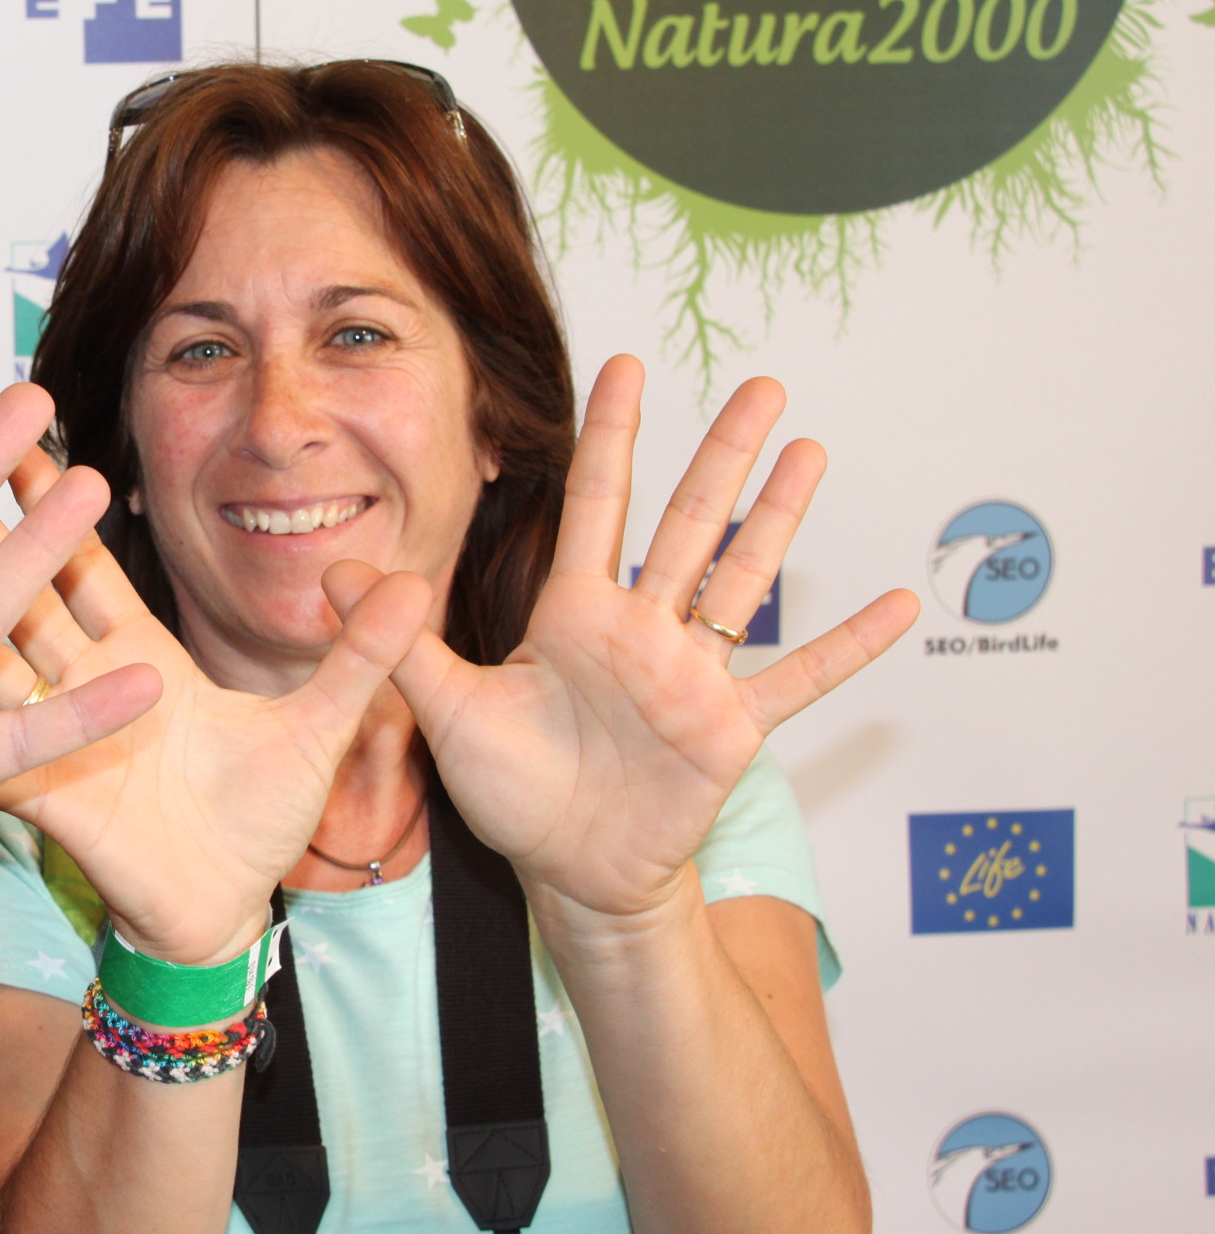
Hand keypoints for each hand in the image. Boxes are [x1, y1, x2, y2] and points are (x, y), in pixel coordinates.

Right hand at [0, 452, 434, 968]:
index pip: (89, 566)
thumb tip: (411, 578)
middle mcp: (87, 684)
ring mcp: (58, 736)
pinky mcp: (45, 792)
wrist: (231, 913)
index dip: (58, 508)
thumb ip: (361, 653)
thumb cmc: (264, 820)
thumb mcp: (323, 725)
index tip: (31, 442)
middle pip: (25, 594)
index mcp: (143, 655)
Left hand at [325, 356, 916, 928]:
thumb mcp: (449, 711)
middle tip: (762, 381)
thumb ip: (404, 639)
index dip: (612, 435)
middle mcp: (643, 629)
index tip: (628, 365)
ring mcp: (694, 674)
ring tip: (813, 453)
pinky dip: (848, 646)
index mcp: (576, 614)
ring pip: (746, 579)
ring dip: (782, 520)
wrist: (569, 869)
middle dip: (723, 452)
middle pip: (689, 522)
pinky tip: (899, 606)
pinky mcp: (731, 727)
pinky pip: (799, 680)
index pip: (597, 503)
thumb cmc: (515, 790)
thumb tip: (334, 573)